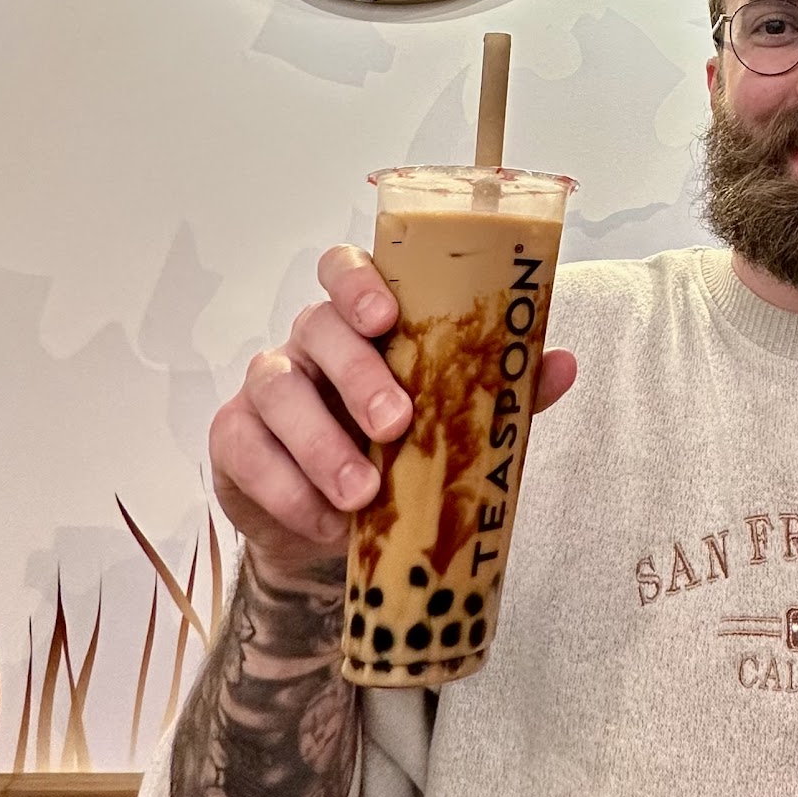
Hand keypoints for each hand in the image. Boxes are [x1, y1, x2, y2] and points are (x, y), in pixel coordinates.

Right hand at [209, 244, 577, 572]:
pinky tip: (324, 521)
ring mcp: (268, 386)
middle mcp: (310, 342)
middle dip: (357, 375)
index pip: (344, 268)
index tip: (387, 319)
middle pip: (316, 327)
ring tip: (362, 494)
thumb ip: (502, 388)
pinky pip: (245, 450)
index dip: (358, 282)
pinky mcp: (234, 439)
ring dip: (320, 443)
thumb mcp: (458, 419)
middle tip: (396, 425)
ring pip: (276, 389)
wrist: (343, 528)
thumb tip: (563, 362)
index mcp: (364, 321)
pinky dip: (286, 489)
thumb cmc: (406, 451)